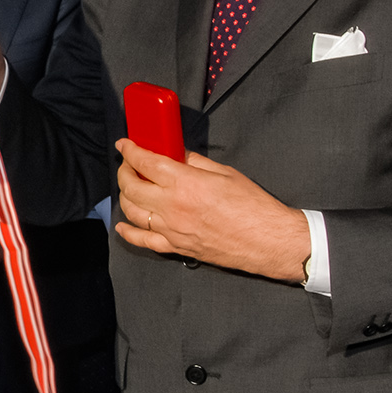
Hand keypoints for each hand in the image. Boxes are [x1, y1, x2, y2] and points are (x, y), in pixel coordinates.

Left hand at [113, 138, 310, 281]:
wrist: (268, 241)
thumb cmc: (253, 207)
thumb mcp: (225, 173)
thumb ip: (194, 162)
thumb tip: (176, 153)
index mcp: (185, 184)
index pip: (146, 163)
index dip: (130, 151)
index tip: (125, 144)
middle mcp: (172, 207)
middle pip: (131, 186)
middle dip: (124, 170)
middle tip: (128, 163)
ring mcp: (171, 230)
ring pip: (132, 211)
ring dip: (124, 195)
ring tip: (129, 186)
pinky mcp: (176, 247)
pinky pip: (143, 241)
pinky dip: (128, 231)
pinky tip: (123, 224)